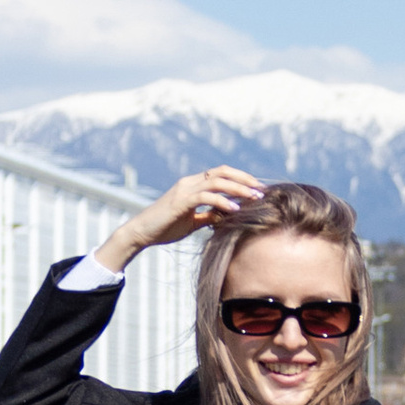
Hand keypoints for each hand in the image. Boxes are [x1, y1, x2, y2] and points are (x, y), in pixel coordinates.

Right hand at [106, 166, 265, 263]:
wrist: (141, 232)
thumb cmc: (165, 227)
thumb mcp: (193, 222)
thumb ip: (209, 216)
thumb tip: (228, 217)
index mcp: (193, 185)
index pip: (220, 174)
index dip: (241, 178)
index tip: (258, 189)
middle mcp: (189, 182)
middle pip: (222, 172)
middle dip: (244, 179)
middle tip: (263, 190)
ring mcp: (184, 190)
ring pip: (216, 181)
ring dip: (238, 188)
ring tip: (255, 198)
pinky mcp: (180, 202)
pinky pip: (205, 197)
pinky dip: (222, 201)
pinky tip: (235, 209)